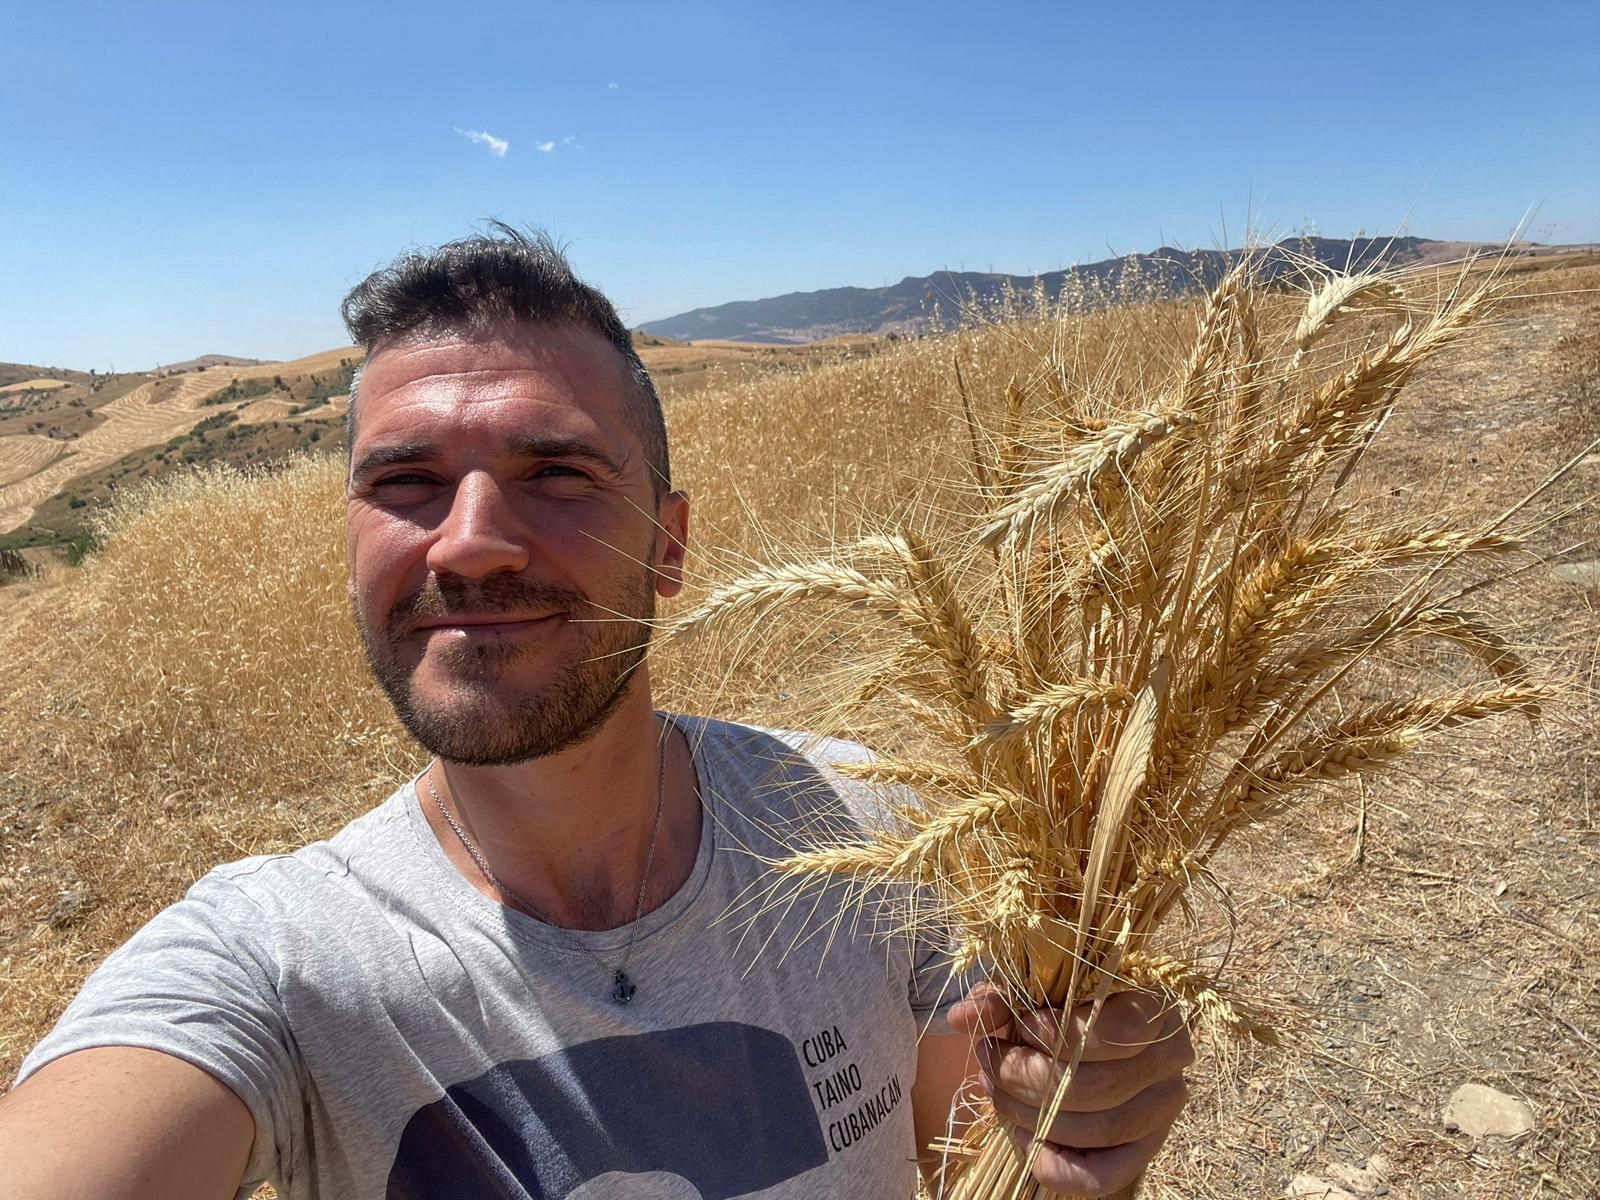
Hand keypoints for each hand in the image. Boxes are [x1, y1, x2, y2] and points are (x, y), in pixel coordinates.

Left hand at [946, 986, 1192, 1197]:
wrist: (1095, 1029)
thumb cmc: (1066, 1000)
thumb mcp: (1037, 987)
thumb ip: (1001, 997)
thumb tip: (961, 1017)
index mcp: (1157, 1009)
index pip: (1118, 1031)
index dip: (1061, 1034)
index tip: (1023, 1026)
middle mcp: (1170, 1064)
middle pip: (1094, 1086)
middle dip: (1025, 1076)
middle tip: (988, 1060)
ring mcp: (1161, 1112)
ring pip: (1094, 1130)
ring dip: (1029, 1115)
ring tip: (995, 1090)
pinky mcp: (1143, 1150)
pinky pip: (1101, 1176)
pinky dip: (1056, 1166)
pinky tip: (1024, 1137)